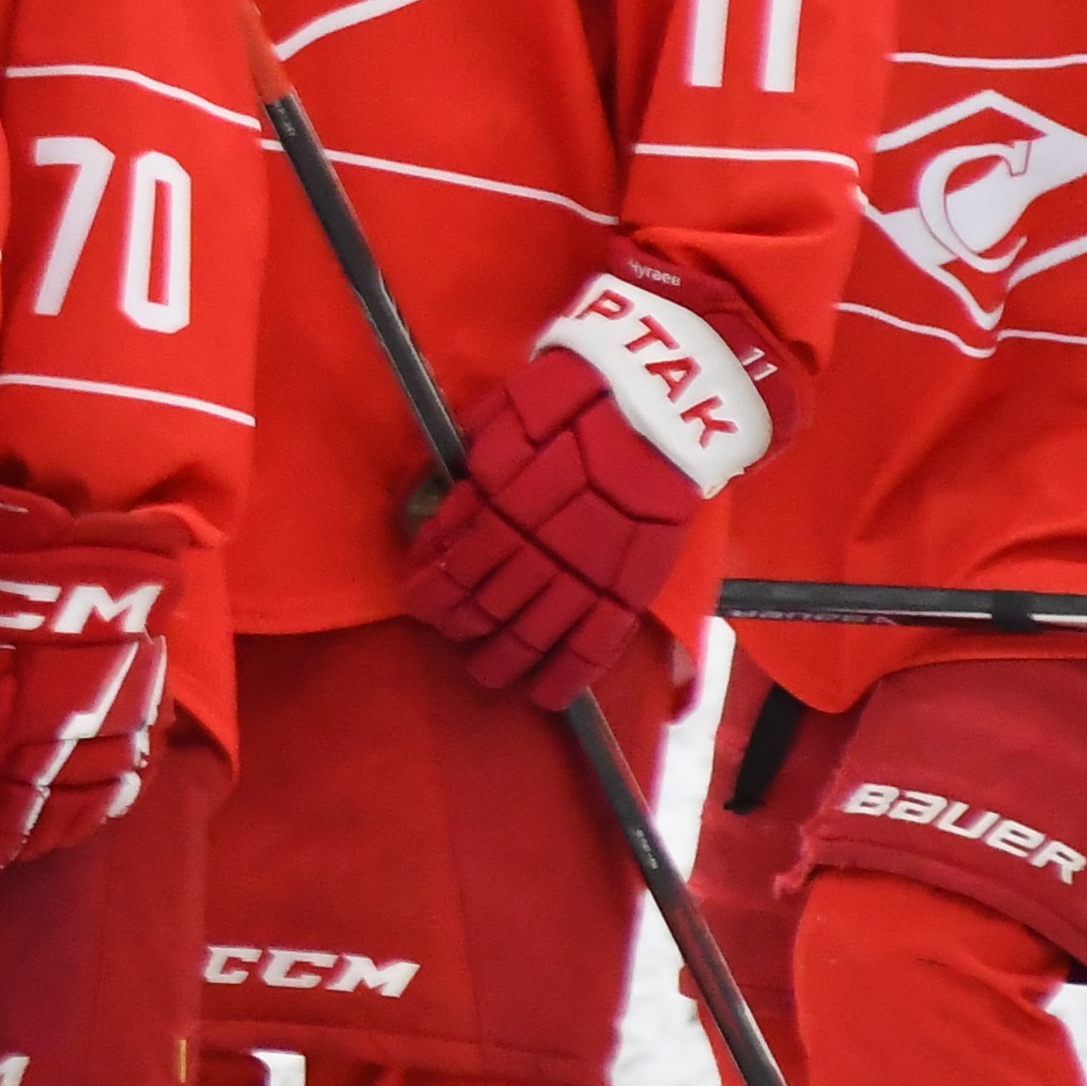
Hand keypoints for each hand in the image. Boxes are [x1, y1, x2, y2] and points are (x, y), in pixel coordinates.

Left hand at [0, 484, 191, 876]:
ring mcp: (111, 732)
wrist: (65, 540)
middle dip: (13, 846)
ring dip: (63, 831)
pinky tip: (101, 809)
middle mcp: (61, 754)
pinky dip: (113, 800)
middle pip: (41, 822)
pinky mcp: (149, 705)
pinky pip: (136, 772)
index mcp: (1, 749)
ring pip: (92, 805)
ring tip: (40, 843)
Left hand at [401, 252, 802, 703]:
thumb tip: (438, 501)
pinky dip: (569, 674)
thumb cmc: (583, 389)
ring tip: (484, 669)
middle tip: (447, 634)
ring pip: (532, 628)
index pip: (454, 555)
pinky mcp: (633, 581)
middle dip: (459, 624)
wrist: (670, 391)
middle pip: (486, 598)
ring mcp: (588, 564)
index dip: (430, 584)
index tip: (416, 597)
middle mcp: (540, 537)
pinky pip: (597, 640)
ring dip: (501, 656)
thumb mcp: (510, 410)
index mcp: (503, 494)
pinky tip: (546, 695)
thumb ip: (475, 459)